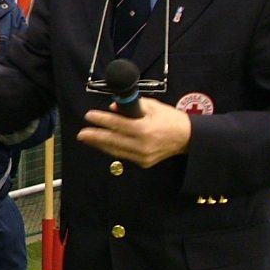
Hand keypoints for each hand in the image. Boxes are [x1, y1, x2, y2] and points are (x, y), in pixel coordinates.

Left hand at [75, 97, 192, 167]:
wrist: (188, 138)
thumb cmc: (170, 119)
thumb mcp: (153, 106)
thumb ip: (131, 106)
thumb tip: (112, 108)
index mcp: (145, 129)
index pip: (118, 124)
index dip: (101, 120)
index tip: (88, 116)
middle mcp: (142, 145)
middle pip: (112, 140)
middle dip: (95, 136)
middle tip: (81, 133)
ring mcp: (142, 156)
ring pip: (115, 150)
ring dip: (99, 144)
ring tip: (87, 138)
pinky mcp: (143, 163)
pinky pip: (123, 155)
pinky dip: (112, 149)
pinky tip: (102, 144)